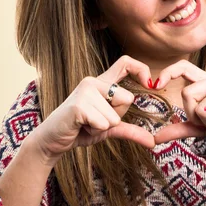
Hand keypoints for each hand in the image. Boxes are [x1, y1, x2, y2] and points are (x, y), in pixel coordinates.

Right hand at [27, 55, 155, 160]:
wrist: (52, 140)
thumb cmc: (80, 131)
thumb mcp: (109, 129)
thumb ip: (130, 130)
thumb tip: (153, 142)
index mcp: (101, 83)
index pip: (125, 62)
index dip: (141, 69)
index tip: (149, 83)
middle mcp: (93, 81)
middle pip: (127, 99)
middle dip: (116, 117)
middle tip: (95, 120)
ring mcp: (85, 91)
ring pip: (115, 116)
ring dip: (103, 127)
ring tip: (86, 124)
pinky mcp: (79, 105)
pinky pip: (104, 123)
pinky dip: (95, 131)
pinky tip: (81, 126)